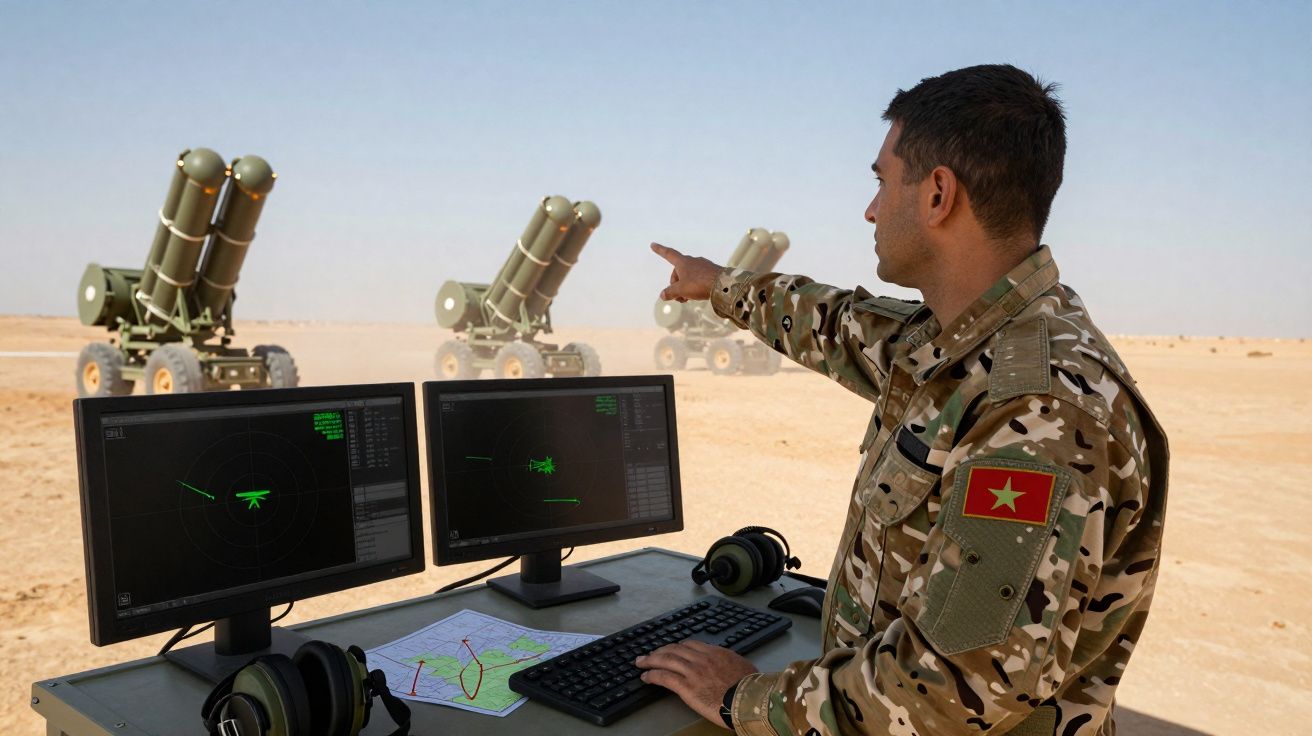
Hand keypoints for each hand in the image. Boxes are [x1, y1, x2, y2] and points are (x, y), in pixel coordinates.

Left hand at [636, 640, 757, 725]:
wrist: (749, 700)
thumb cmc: (750, 687)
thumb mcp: (742, 666)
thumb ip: (730, 663)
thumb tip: (730, 665)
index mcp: (716, 653)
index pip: (690, 644)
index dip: (677, 646)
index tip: (671, 649)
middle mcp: (702, 658)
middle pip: (675, 649)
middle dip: (660, 651)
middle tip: (650, 654)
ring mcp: (693, 671)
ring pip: (666, 660)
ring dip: (651, 660)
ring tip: (641, 662)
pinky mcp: (687, 686)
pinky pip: (664, 676)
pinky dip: (652, 675)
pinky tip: (645, 676)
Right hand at [651, 242, 723, 301]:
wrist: (723, 284)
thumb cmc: (698, 284)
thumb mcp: (681, 290)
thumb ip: (670, 292)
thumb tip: (663, 295)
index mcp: (682, 262)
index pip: (668, 254)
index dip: (660, 250)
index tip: (653, 244)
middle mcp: (692, 261)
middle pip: (678, 272)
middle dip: (676, 284)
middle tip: (679, 297)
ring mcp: (703, 265)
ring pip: (689, 276)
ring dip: (685, 287)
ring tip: (689, 298)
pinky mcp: (711, 272)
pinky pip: (699, 278)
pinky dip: (695, 286)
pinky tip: (698, 294)